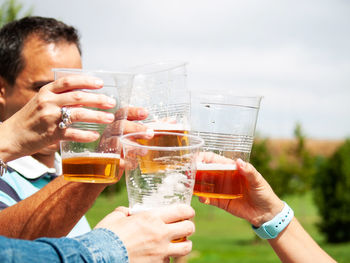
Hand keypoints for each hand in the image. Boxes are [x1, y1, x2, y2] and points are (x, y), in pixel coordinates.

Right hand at [1, 75, 116, 160]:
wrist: (10, 136)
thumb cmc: (30, 118)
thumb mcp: (42, 101)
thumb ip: (61, 97)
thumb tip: (85, 96)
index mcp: (46, 91)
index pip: (69, 81)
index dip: (87, 81)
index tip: (101, 83)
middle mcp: (48, 102)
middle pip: (78, 97)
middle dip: (98, 99)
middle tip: (111, 102)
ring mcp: (50, 118)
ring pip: (79, 114)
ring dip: (97, 116)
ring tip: (110, 118)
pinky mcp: (52, 134)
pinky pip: (73, 134)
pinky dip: (86, 135)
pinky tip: (95, 135)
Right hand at [95, 204, 194, 262]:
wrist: (99, 258)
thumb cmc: (106, 236)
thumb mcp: (115, 216)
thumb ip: (125, 212)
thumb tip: (127, 212)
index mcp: (152, 217)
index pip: (182, 210)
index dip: (188, 210)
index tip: (188, 212)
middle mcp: (160, 234)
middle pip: (189, 228)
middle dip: (189, 226)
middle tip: (184, 226)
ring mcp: (161, 252)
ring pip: (186, 248)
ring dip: (184, 244)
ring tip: (179, 243)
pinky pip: (169, 261)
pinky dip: (166, 258)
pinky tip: (159, 256)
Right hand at [198, 152, 283, 226]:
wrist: (267, 213)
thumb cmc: (264, 193)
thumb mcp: (258, 180)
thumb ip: (249, 171)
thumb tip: (238, 161)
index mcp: (231, 168)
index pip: (213, 159)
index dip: (203, 158)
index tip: (196, 160)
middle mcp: (223, 177)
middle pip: (205, 171)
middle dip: (195, 171)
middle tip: (188, 173)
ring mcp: (220, 190)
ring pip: (204, 185)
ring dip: (196, 184)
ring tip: (190, 185)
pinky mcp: (220, 202)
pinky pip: (208, 199)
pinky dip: (203, 198)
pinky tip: (201, 198)